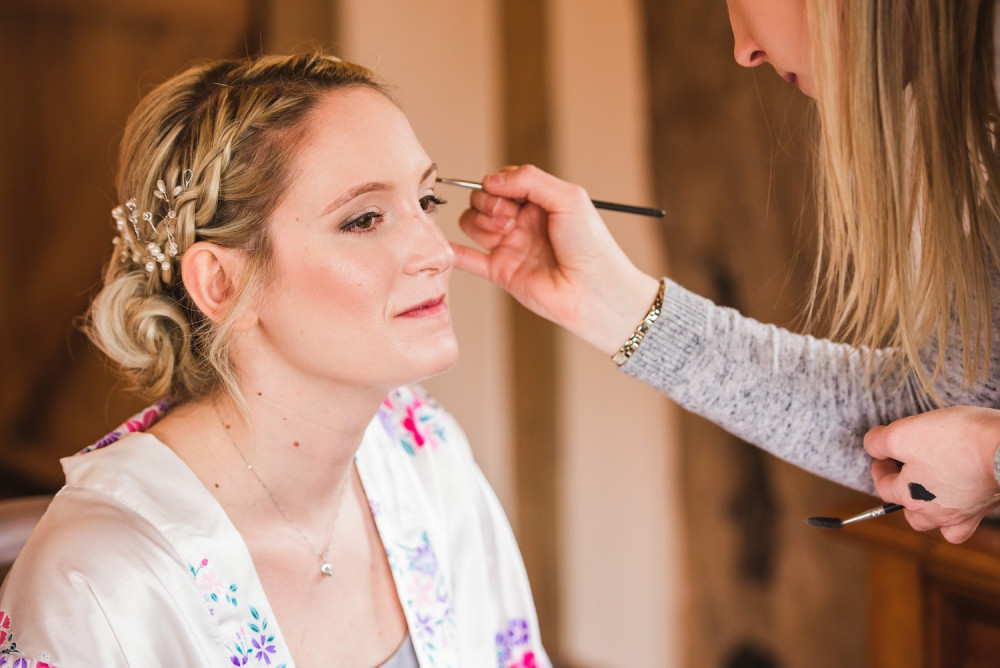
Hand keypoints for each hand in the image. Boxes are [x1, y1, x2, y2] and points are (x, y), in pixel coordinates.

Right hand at [452, 165, 659, 353]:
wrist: (595, 291)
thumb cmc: (591, 245)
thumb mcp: (569, 198)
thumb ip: (530, 179)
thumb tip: (491, 179)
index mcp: (539, 201)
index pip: (502, 180)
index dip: (499, 183)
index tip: (512, 195)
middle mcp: (522, 222)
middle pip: (482, 199)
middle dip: (487, 202)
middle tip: (507, 216)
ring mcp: (510, 246)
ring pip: (473, 223)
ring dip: (480, 222)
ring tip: (503, 233)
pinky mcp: (501, 272)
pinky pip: (468, 259)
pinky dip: (453, 252)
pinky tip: (444, 247)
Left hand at [864, 406, 999, 542]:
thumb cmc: (955, 441)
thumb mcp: (904, 433)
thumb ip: (880, 442)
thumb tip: (871, 446)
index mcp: (910, 495)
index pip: (883, 486)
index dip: (879, 468)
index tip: (881, 456)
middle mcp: (935, 511)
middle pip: (910, 512)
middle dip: (902, 494)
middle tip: (905, 471)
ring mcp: (963, 514)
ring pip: (938, 523)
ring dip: (928, 510)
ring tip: (929, 488)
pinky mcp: (986, 508)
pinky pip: (965, 525)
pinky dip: (958, 517)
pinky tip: (958, 502)